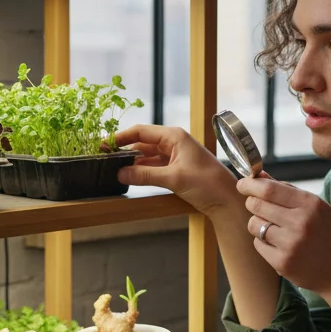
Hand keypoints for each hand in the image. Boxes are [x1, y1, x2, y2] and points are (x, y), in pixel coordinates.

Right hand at [115, 124, 237, 214]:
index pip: (141, 131)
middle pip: (142, 142)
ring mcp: (174, 155)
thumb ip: (145, 175)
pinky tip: (129, 176)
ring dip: (131, 162)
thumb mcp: (173, 179)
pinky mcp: (175, 168)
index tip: (104, 144)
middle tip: (104, 158)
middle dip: (124, 150)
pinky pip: (153, 166)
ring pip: (146, 155)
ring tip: (112, 168)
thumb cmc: (207, 183)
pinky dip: (141, 170)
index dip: (121, 137)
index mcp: (174, 136)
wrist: (227, 200)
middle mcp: (173, 142)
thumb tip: (120, 173)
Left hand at [238, 175, 330, 295]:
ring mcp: (290, 244)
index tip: (242, 184)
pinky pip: (257, 244)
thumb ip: (288, 190)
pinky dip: (263, 242)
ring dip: (257, 224)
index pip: (269, 189)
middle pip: (257, 205)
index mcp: (310, 204)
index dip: (250, 185)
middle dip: (251, 202)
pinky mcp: (282, 262)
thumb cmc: (327, 235)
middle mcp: (300, 222)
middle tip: (256, 205)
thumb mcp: (316, 208)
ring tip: (273, 228)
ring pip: (254, 224)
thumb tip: (259, 176)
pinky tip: (279, 245)